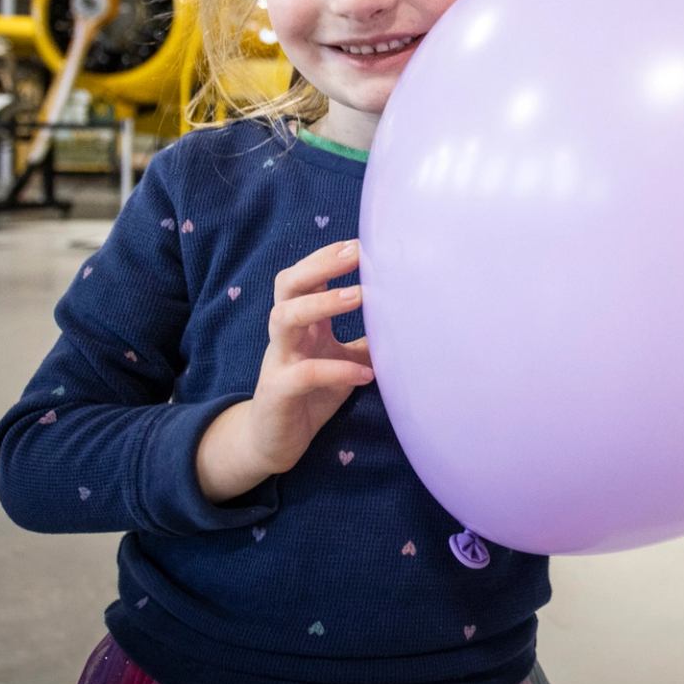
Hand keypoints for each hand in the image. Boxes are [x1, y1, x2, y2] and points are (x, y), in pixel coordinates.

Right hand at [196, 239, 373, 502]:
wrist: (273, 441)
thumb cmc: (311, 393)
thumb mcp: (344, 360)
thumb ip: (367, 339)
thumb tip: (410, 318)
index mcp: (302, 322)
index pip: (304, 276)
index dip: (328, 257)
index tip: (364, 242)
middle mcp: (286, 334)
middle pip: (287, 284)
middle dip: (319, 265)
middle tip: (355, 254)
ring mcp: (277, 361)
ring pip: (284, 318)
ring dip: (322, 304)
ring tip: (360, 296)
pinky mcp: (278, 392)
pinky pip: (304, 374)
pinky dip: (336, 371)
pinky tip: (365, 375)